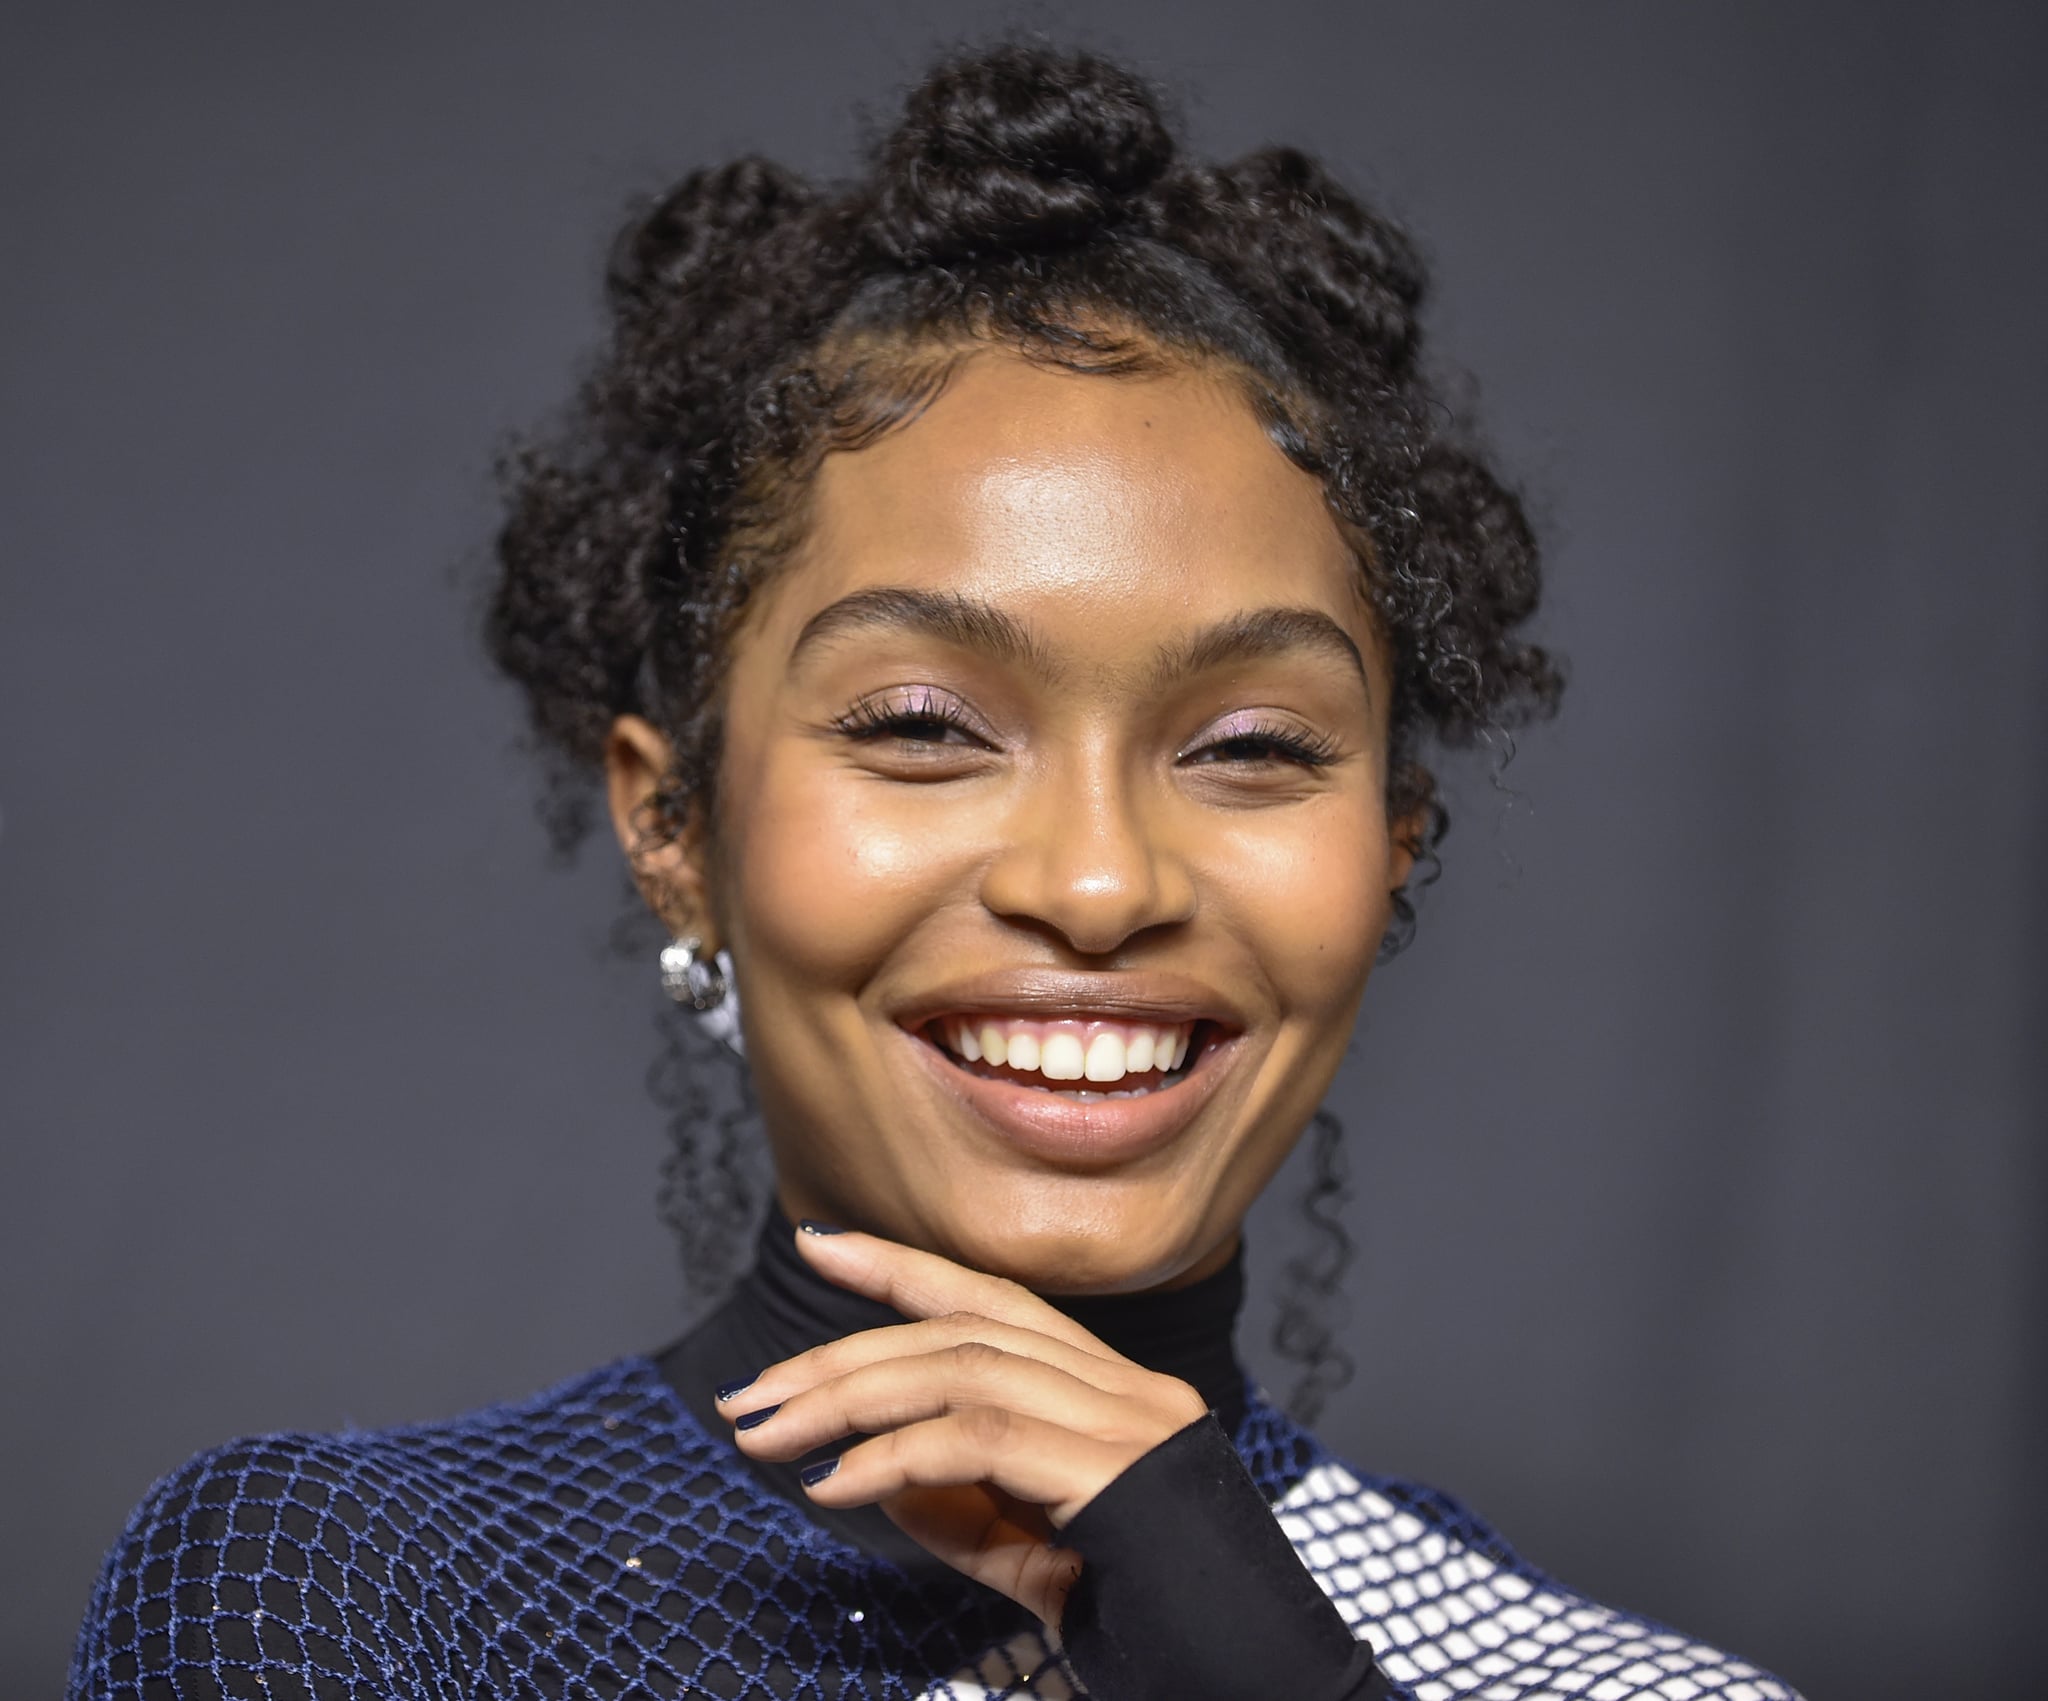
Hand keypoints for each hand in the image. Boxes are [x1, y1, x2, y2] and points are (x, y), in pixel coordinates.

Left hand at [716, 1225, 1211, 1625]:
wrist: (1261, 1689)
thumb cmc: (1155, 1638)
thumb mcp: (1036, 1568)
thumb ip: (967, 1516)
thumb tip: (872, 1475)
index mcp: (1120, 1397)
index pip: (996, 1301)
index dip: (903, 1265)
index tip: (817, 1243)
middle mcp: (1133, 1391)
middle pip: (964, 1328)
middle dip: (842, 1353)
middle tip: (748, 1396)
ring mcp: (1134, 1424)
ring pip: (965, 1366)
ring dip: (850, 1396)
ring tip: (768, 1436)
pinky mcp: (1119, 1472)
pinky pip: (980, 1437)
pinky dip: (894, 1455)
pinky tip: (836, 1486)